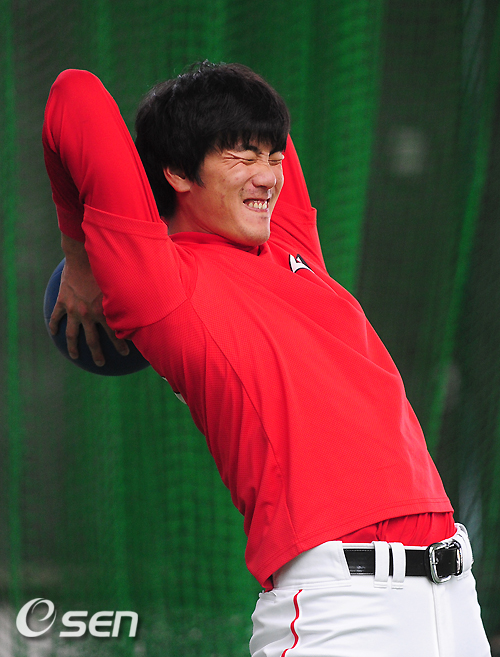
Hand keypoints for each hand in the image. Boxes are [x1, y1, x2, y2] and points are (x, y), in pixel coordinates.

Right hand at [49, 234, 129, 365]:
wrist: (82, 255)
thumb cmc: (105, 267)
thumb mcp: (122, 283)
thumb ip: (131, 295)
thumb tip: (152, 299)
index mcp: (104, 312)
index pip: (115, 334)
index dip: (121, 345)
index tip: (125, 354)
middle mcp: (88, 314)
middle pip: (92, 341)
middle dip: (97, 354)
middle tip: (101, 364)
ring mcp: (73, 309)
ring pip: (72, 334)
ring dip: (73, 347)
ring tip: (75, 355)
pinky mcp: (62, 301)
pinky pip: (56, 316)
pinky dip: (54, 325)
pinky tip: (54, 332)